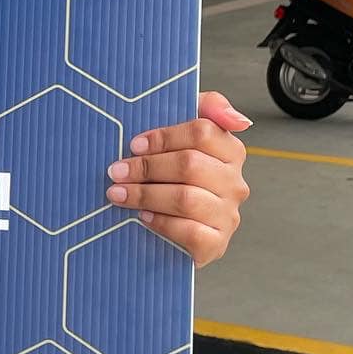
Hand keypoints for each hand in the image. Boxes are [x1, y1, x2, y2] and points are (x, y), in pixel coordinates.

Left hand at [104, 91, 250, 266]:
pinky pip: (189, 231)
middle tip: (116, 171)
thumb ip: (208, 109)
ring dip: (145, 194)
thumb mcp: (182, 138)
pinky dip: (161, 223)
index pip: (203, 132)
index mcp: (230, 152)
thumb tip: (236, 119)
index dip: (164, 136)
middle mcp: (234, 183)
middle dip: (146, 167)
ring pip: (186, 198)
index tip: (134, 144)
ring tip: (118, 194)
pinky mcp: (215, 244)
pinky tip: (143, 217)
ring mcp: (227, 215)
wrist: (168, 236)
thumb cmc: (171, 180)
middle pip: (189, 164)